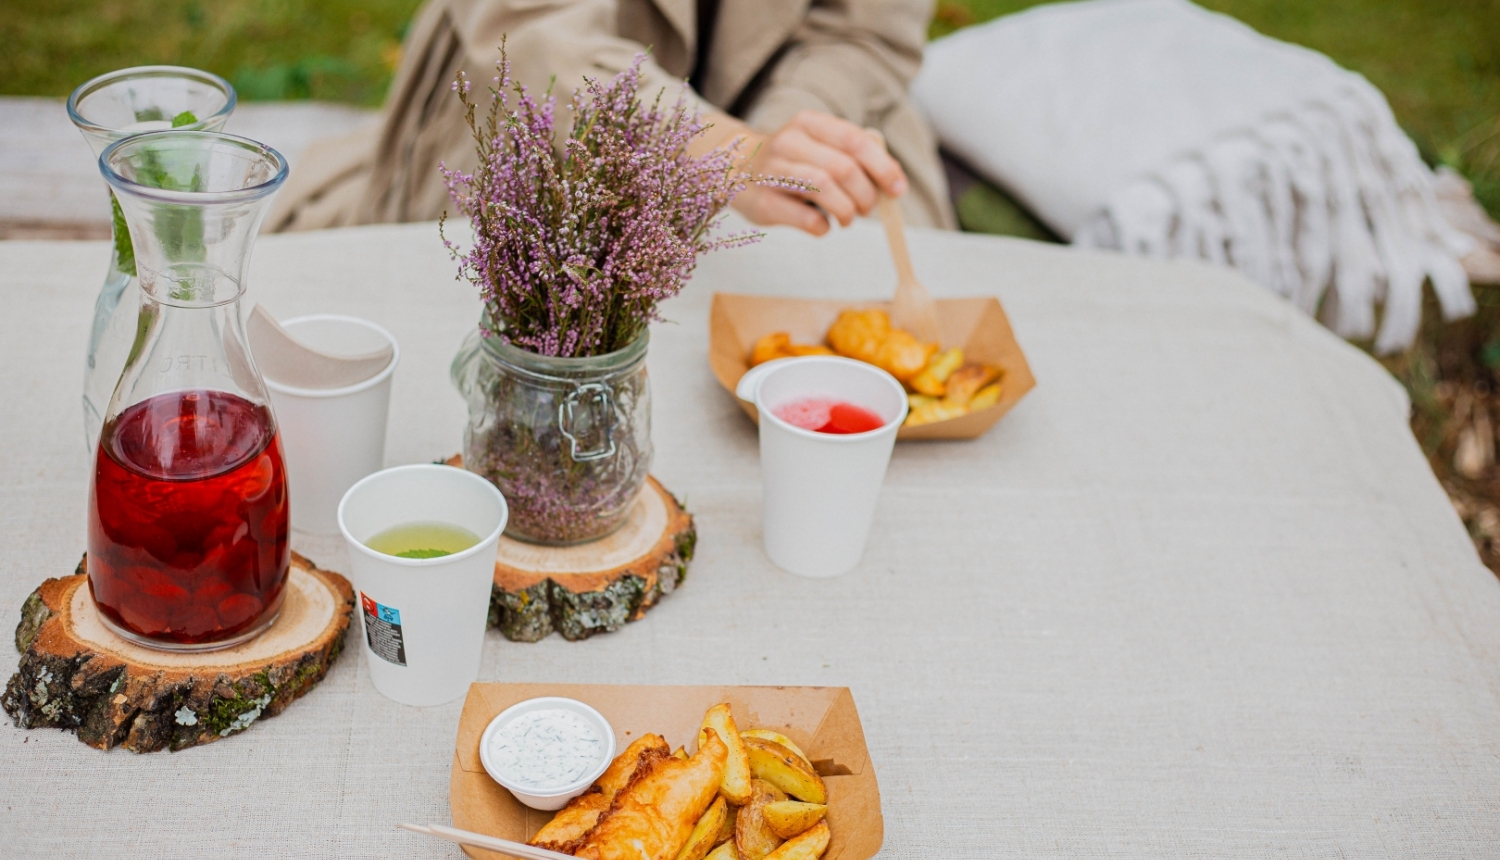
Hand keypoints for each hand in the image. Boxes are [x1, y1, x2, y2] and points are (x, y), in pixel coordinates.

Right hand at [730, 110, 909, 235]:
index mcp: (808, 123)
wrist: (732, 168)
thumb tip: (893, 179)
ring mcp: (772, 171)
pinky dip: (824, 227)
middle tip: (866, 209)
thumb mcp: (817, 144)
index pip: (855, 141)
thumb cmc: (789, 161)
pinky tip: (823, 226)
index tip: (898, 190)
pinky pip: (806, 218)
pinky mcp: (763, 202)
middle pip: (843, 168)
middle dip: (865, 195)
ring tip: (847, 218)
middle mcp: (789, 142)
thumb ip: (852, 154)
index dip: (883, 167)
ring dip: (847, 211)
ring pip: (824, 188)